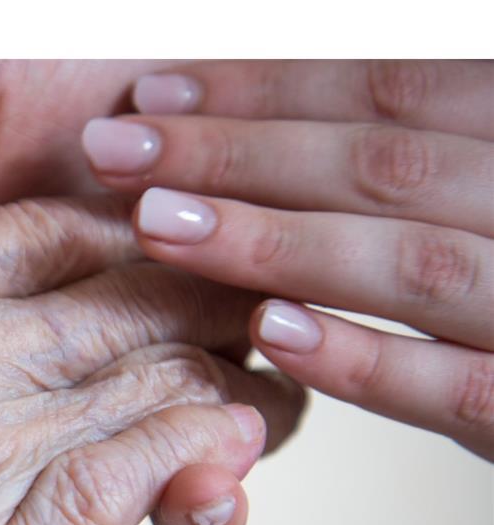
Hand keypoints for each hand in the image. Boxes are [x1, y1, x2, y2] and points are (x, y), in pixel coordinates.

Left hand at [81, 60, 493, 458]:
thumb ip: (434, 159)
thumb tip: (297, 126)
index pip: (398, 89)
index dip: (269, 87)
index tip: (157, 92)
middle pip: (388, 164)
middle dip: (237, 153)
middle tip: (114, 149)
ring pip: (420, 264)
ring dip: (279, 242)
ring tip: (160, 226)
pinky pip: (469, 389)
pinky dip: (373, 361)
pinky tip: (276, 337)